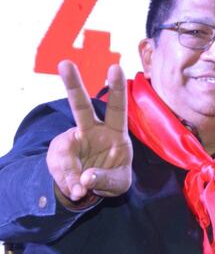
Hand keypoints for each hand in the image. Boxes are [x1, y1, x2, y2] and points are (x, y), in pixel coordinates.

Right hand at [46, 60, 132, 205]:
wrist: (87, 188)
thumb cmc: (110, 179)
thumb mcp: (118, 185)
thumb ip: (106, 180)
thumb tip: (85, 179)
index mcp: (115, 134)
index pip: (117, 109)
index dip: (116, 89)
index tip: (114, 68)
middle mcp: (92, 131)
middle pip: (80, 106)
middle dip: (73, 85)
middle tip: (65, 63)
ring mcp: (72, 140)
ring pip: (64, 148)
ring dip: (70, 171)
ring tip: (81, 189)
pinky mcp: (58, 152)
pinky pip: (60, 168)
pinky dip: (68, 182)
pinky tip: (76, 190)